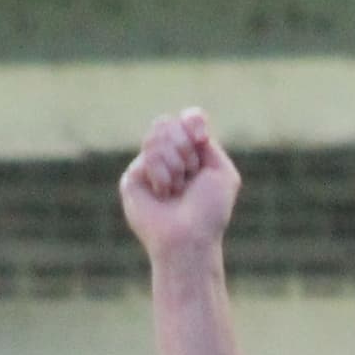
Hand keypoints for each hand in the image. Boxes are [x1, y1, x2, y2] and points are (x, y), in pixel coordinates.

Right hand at [120, 108, 240, 257]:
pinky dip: (162, 175)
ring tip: (178, 189)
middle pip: (168, 123)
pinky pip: (147, 156)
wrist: (190, 236)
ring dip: (175, 164)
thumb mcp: (222, 172)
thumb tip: (186, 125)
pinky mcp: (133, 177)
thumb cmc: (210, 211)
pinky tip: (163, 194)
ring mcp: (149, 167)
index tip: (202, 139)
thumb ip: (207, 144)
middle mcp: (168, 158)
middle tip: (191, 174)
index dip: (193, 121)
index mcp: (191, 154)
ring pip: (156, 136)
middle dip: (185, 147)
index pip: (187, 119)